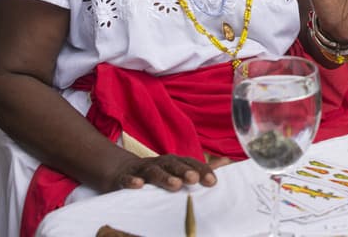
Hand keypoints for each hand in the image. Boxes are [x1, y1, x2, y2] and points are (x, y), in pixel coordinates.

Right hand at [109, 154, 227, 191]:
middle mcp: (160, 163)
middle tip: (194, 179)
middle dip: (184, 171)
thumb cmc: (155, 172)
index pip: (190, 163)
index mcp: (173, 163)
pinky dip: (132, 181)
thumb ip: (200, 168)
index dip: (201, 170)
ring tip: (175, 185)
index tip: (213, 181)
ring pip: (153, 171)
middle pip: (173, 165)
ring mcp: (141, 170)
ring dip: (164, 177)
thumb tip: (227, 162)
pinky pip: (127, 178)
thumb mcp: (177, 169)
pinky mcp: (123, 178)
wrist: (120, 171)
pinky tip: (138, 185)